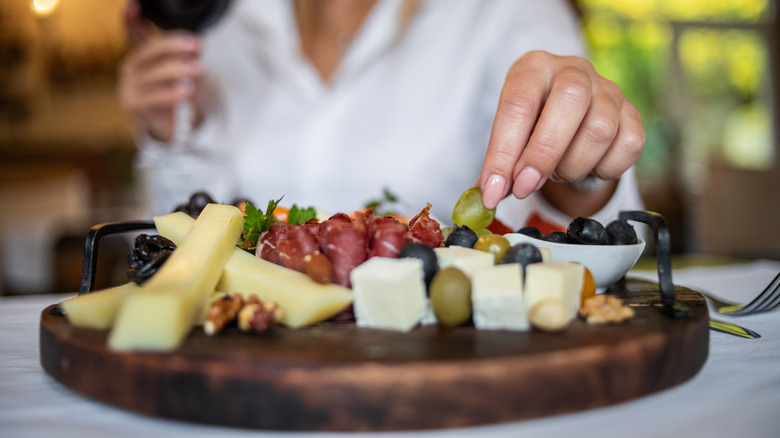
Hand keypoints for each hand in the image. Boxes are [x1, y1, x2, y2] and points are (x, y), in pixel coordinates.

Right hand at [117, 0, 202, 142]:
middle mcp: (130, 67)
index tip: (133, 5)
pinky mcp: (133, 105)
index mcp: (142, 55)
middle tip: (198, 45)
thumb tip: (199, 43)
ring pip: (153, 74)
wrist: (170, 126)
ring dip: (178, 70)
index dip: (131, 20)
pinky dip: (171, 93)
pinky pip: (152, 97)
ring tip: (199, 69)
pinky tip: (187, 91)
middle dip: (174, 46)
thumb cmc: (175, 92)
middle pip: (149, 51)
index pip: (133, 33)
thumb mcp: (185, 71)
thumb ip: (189, 56)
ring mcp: (128, 86)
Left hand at [478, 51, 644, 209]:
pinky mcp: (633, 113)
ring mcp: (608, 89)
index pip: (518, 104)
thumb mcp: (509, 135)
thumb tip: (488, 194)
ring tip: (557, 172)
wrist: (570, 119)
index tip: (493, 191)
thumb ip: (500, 163)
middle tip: (525, 187)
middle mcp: (574, 70)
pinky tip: (587, 169)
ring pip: (600, 130)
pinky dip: (604, 169)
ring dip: (572, 166)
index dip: (503, 153)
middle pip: (570, 100)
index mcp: (533, 67)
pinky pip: (629, 145)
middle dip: (544, 153)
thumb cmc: (532, 126)